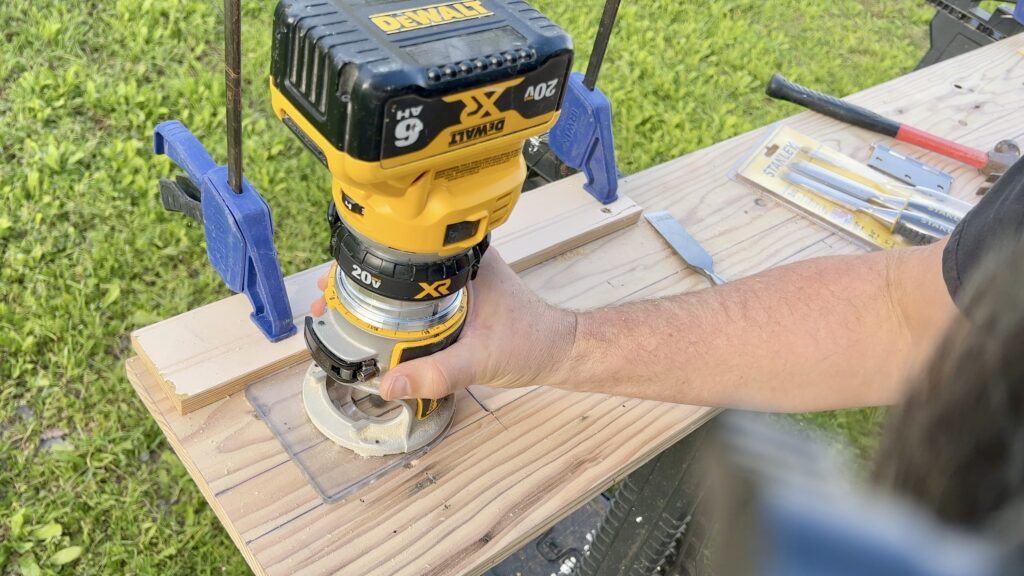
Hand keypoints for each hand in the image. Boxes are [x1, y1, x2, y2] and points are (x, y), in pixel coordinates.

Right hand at [308, 251, 576, 400]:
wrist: (560, 352)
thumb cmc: (532, 344)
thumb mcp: (480, 361)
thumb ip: (436, 374)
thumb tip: (390, 385)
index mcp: (464, 262)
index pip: (401, 253)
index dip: (361, 267)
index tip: (335, 283)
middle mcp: (458, 264)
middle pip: (394, 266)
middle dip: (356, 281)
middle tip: (327, 301)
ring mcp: (457, 281)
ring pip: (403, 282)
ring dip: (372, 295)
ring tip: (341, 311)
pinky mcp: (458, 298)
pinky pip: (415, 298)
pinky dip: (392, 308)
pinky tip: (374, 323)